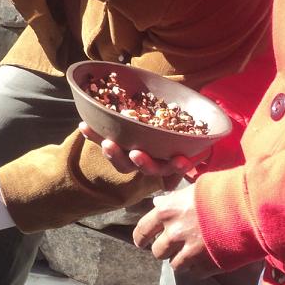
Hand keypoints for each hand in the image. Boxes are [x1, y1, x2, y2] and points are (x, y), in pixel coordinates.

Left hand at [78, 122, 201, 175]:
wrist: (158, 116)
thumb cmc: (178, 126)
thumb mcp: (187, 127)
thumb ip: (193, 134)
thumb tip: (200, 138)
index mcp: (170, 159)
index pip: (175, 166)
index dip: (177, 166)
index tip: (182, 161)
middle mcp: (151, 161)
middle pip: (147, 168)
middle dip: (143, 163)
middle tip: (136, 154)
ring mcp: (132, 154)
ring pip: (124, 162)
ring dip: (115, 154)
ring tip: (107, 143)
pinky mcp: (116, 143)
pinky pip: (104, 140)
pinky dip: (94, 134)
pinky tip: (84, 125)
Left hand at [132, 185, 218, 276]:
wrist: (250, 208)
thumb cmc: (223, 192)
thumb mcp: (195, 189)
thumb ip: (173, 200)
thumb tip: (157, 204)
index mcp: (167, 212)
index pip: (142, 231)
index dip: (141, 238)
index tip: (143, 241)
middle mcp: (173, 234)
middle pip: (158, 252)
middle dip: (165, 249)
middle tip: (176, 244)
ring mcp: (189, 252)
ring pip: (174, 265)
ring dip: (182, 260)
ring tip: (194, 251)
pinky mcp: (205, 266)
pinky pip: (194, 273)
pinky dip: (198, 267)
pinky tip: (207, 257)